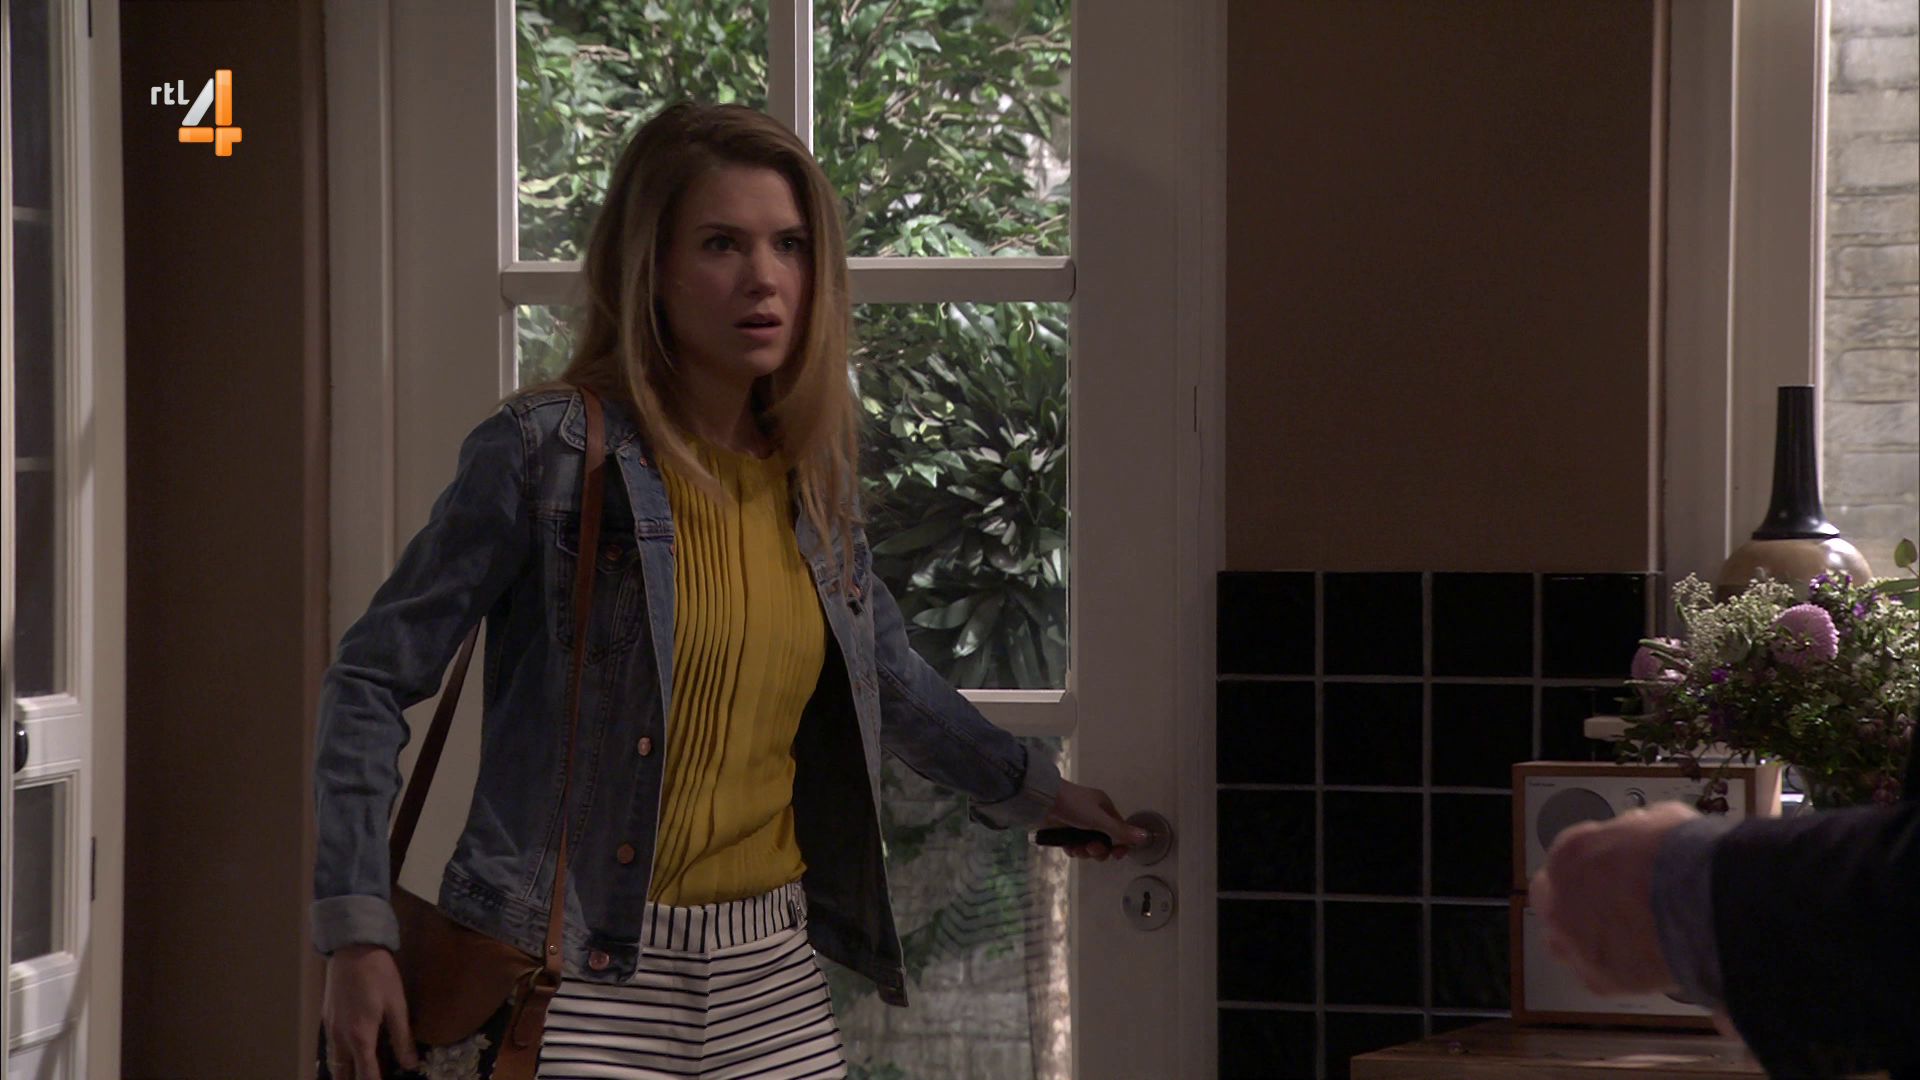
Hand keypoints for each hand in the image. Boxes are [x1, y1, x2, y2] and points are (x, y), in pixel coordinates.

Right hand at [322, 944, 420, 1076]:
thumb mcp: (397, 1005)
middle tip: (370, 1078)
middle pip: (342, 1074)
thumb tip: (411, 1064)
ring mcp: (330, 1029)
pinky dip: (338, 1059)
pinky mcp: (326, 1019)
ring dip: (344, 1073)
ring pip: (333, 1063)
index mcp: (360, 1037)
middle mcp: (340, 1038)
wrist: (352, 949)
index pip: (366, 1074)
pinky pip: (330, 1049)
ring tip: (359, 1074)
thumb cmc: (379, 975)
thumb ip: (402, 1038)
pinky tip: (349, 1056)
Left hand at [1039, 780, 1149, 860]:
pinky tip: (1068, 848)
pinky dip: (1073, 849)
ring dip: (1085, 851)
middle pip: (1104, 841)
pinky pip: (1074, 845)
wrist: (1042, 800)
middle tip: (1091, 849)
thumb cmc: (1074, 806)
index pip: (1119, 830)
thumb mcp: (1099, 819)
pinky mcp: (1064, 830)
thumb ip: (1121, 831)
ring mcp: (1077, 823)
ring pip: (1088, 845)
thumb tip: (1146, 837)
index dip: (1120, 845)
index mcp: (1104, 807)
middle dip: (1099, 849)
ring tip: (1077, 849)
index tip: (1117, 855)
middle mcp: (1093, 815)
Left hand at [1529, 799, 1696, 995]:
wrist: (1709, 905)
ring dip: (1584, 937)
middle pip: (1551, 900)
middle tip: (1605, 904)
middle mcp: (1561, 898)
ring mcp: (1574, 941)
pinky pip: (1595, 974)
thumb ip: (1634, 832)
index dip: (1589, 865)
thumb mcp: (1657, 822)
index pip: (1566, 858)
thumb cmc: (1685, 859)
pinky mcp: (1598, 978)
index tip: (1605, 871)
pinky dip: (1613, 968)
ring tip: (1620, 937)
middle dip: (1573, 900)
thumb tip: (1641, 835)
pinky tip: (1638, 961)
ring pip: (1563, 942)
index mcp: (1570, 853)